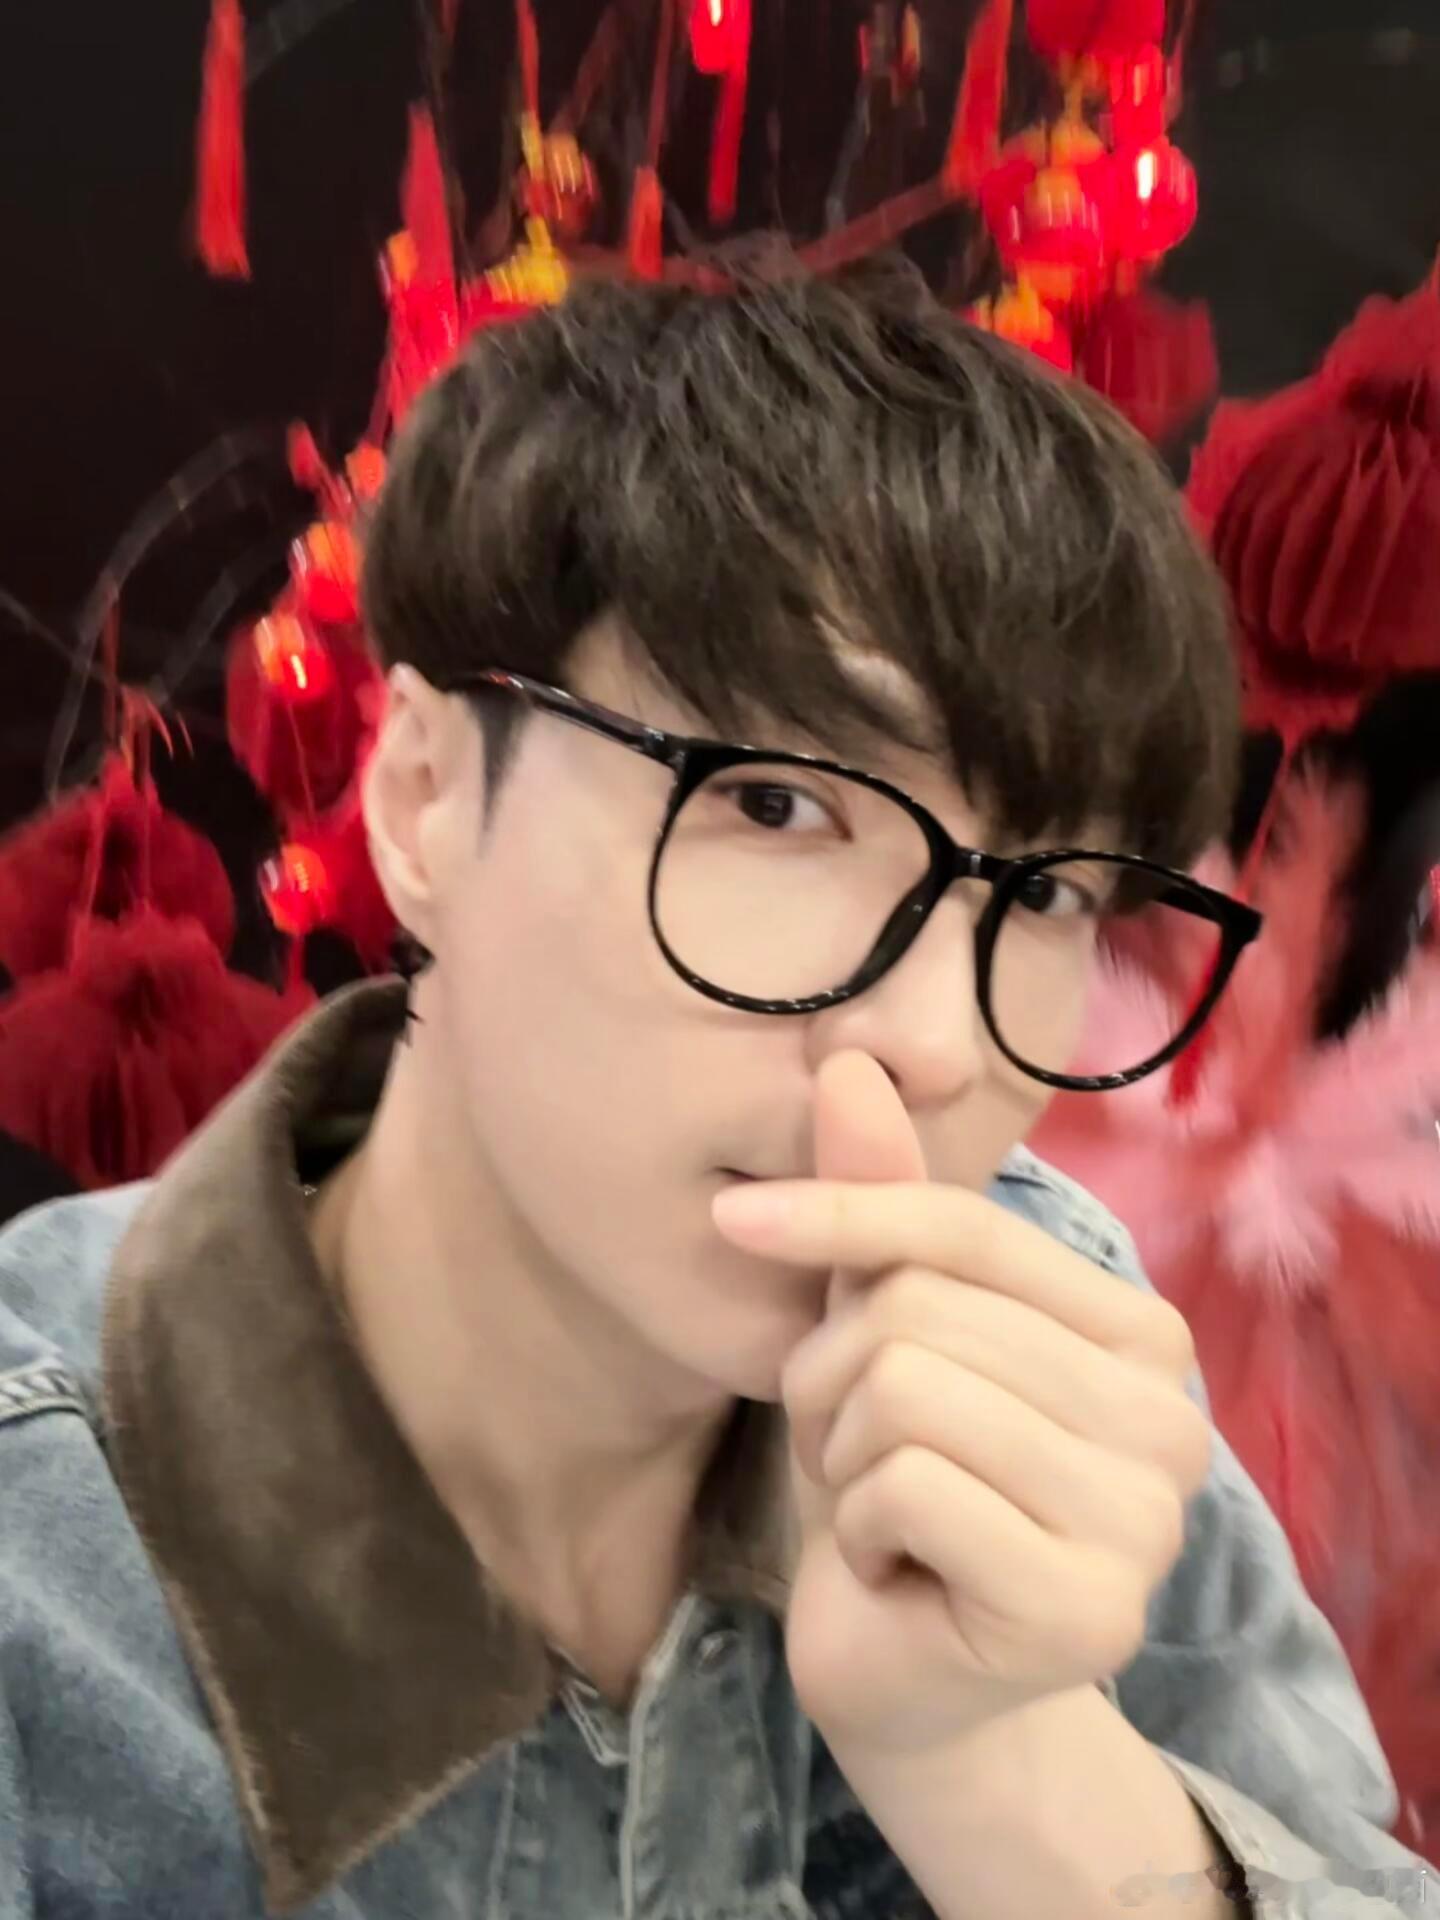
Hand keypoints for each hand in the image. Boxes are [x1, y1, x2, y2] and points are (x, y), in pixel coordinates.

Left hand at [711, 1052, 1210, 1758]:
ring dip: (842, 1455)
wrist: (913, 1685)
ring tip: (879, 1510)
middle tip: (857, 1458)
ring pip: (905, 1387)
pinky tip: (896, 1572)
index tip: (733, 1220)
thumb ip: (882, 1207)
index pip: (969, 1230)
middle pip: (921, 1309)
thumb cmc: (902, 1492)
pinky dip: (857, 1528)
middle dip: (835, 1382)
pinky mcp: (1086, 1606)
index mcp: (1142, 1335)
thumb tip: (850, 1056)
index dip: (840, 1212)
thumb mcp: (882, 1334)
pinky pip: (902, 1484)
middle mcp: (1172, 1418)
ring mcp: (1144, 1520)